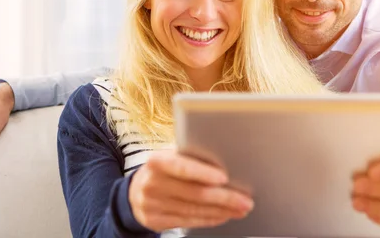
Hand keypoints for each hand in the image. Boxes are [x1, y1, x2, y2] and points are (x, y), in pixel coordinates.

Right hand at [129, 149, 253, 231]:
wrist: (134, 192)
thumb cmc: (162, 170)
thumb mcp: (170, 158)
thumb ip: (190, 158)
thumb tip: (225, 161)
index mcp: (157, 162)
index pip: (182, 167)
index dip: (203, 173)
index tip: (224, 178)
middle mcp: (152, 184)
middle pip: (194, 193)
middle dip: (224, 197)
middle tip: (245, 200)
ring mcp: (152, 205)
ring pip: (194, 210)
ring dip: (222, 210)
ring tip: (240, 208)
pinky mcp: (156, 221)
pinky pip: (188, 221)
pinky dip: (209, 219)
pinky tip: (223, 215)